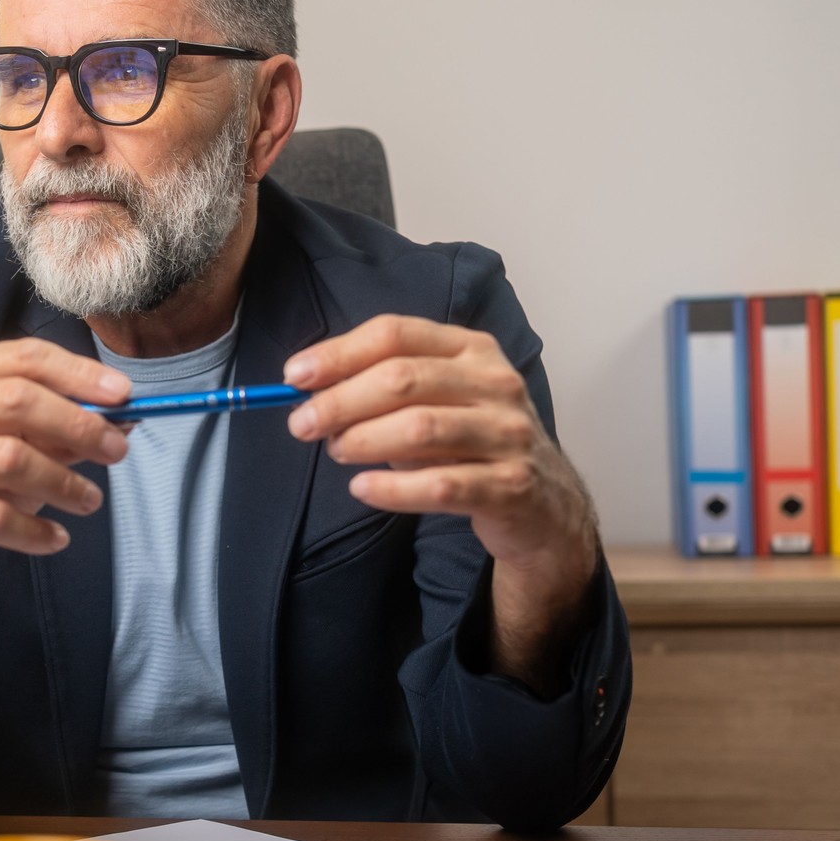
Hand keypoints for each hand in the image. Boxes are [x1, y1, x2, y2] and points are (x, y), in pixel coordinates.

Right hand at [0, 338, 131, 603]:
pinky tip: (56, 537)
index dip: (78, 373)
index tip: (123, 394)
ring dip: (62, 482)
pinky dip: (35, 530)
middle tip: (117, 450)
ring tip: (91, 500)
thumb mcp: (22, 445)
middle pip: (17, 401)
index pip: (24, 358)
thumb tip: (123, 421)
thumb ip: (64, 428)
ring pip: (8, 459)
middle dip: (78, 425)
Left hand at [282, 315, 595, 577]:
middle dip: (341, 400)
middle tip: (302, 424)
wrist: (544, 506)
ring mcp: (509, 434)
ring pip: (420, 429)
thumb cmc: (474, 445)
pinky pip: (441, 485)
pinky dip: (392, 488)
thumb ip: (387, 388)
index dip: (341, 352)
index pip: (397, 334)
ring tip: (336, 452)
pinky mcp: (512, 485)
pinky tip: (363, 488)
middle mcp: (496, 383)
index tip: (295, 375)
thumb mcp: (440, 401)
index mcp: (473, 349)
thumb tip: (311, 389)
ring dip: (363, 440)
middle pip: (403, 378)